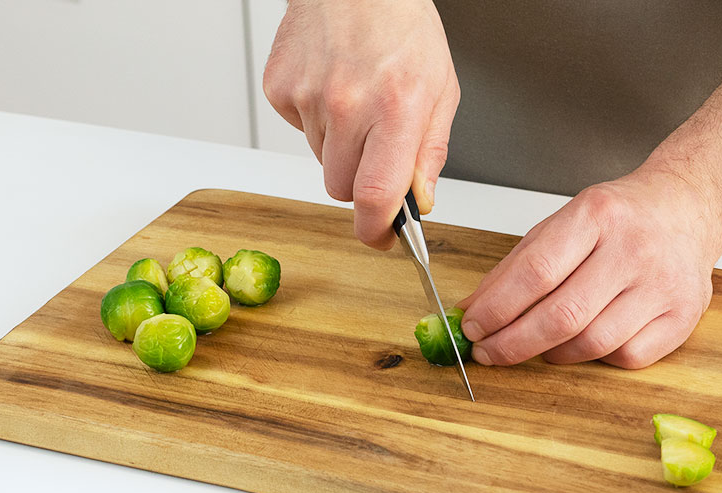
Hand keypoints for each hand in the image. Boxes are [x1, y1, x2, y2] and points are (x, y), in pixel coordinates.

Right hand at [263, 0, 459, 248]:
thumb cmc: (403, 25)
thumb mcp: (441, 88)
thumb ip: (430, 151)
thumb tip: (420, 199)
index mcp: (396, 109)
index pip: (376, 196)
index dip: (376, 231)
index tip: (382, 238)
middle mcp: (347, 105)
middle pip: (341, 188)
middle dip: (360, 182)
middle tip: (376, 148)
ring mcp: (308, 97)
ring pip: (320, 160)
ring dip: (340, 147)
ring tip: (357, 101)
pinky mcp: (280, 89)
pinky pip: (300, 131)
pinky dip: (317, 120)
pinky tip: (334, 86)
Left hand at [457, 172, 719, 368]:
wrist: (686, 209)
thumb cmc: (619, 218)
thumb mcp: (562, 223)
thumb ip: (517, 266)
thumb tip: (474, 309)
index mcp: (596, 215)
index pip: (536, 271)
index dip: (497, 307)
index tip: (471, 327)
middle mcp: (634, 249)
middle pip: (563, 315)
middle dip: (513, 343)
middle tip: (488, 353)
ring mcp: (663, 285)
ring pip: (592, 343)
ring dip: (550, 354)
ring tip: (533, 346)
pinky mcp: (683, 316)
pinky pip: (625, 356)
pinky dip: (594, 358)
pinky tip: (580, 344)